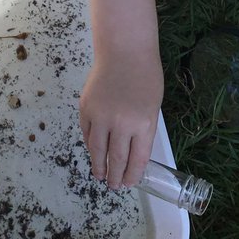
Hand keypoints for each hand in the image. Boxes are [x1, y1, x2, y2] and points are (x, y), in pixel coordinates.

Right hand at [80, 58, 162, 188]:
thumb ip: (142, 131)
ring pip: (97, 150)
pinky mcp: (86, 109)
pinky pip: (87, 134)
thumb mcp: (152, 107)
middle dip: (115, 176)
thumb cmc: (145, 77)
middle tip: (114, 186)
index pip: (136, 160)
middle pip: (116, 159)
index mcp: (143, 125)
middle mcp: (121, 124)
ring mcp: (101, 116)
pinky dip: (90, 145)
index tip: (129, 184)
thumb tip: (131, 154)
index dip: (132, 175)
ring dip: (98, 166)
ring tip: (100, 175)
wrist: (124, 52)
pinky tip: (94, 152)